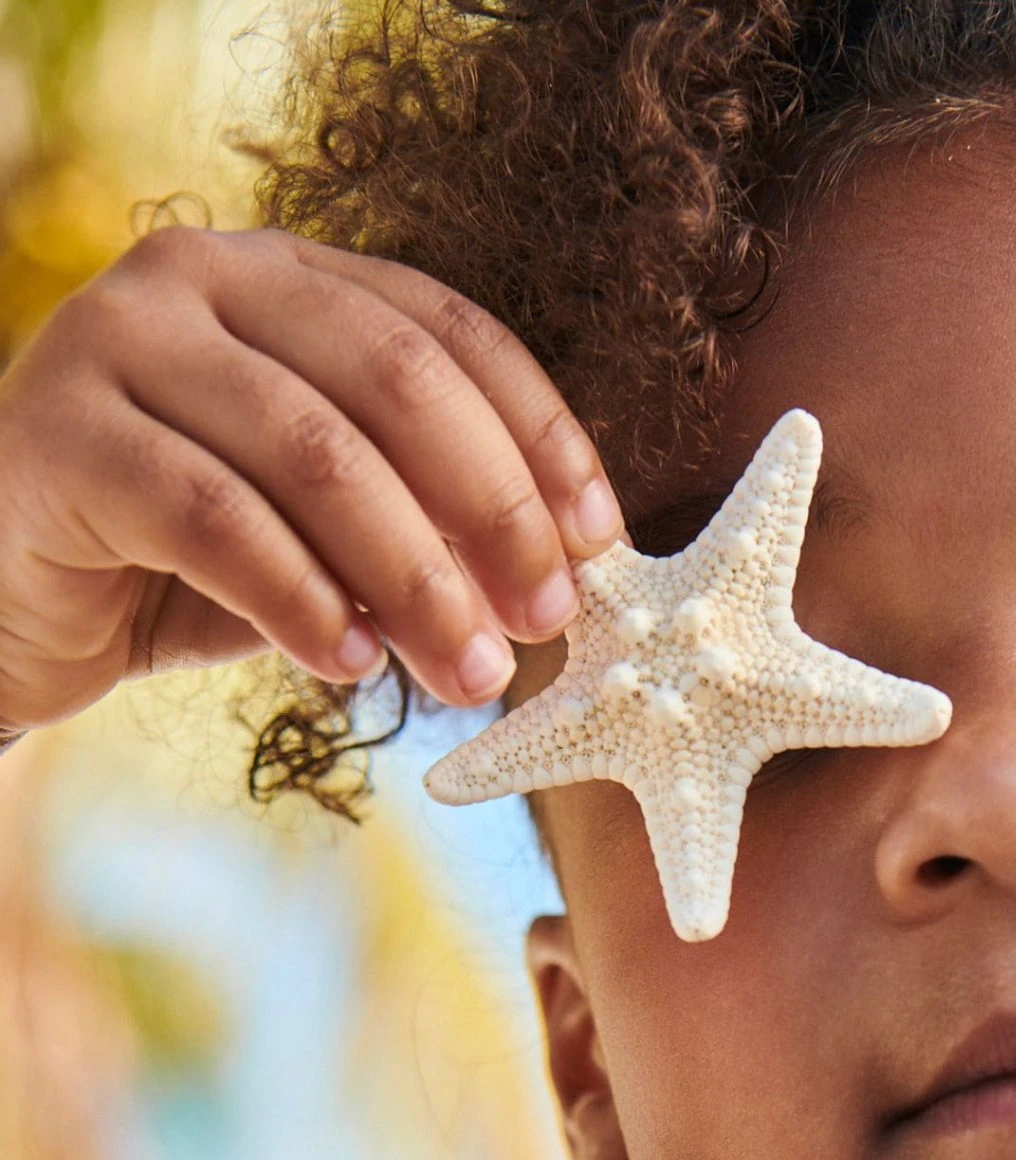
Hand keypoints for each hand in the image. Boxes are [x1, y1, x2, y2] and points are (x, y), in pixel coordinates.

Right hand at [0, 225, 622, 733]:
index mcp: (285, 277)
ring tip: (468, 670)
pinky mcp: (62, 432)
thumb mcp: (322, 533)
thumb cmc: (180, 562)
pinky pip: (213, 520)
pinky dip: (299, 599)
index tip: (599, 541)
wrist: (9, 594)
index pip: (448, 332)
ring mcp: (120, 340)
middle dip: (489, 513)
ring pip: (312, 454)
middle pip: (394, 382)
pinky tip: (350, 666)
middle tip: (545, 622)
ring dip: (411, 577)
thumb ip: (416, 524)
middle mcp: (201, 277)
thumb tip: (555, 581)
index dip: (538, 435)